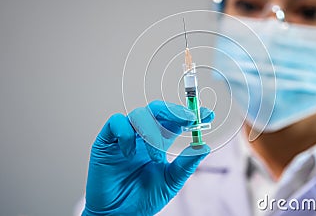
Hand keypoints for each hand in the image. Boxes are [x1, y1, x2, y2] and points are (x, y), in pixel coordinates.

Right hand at [82, 100, 213, 215]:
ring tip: (155, 155)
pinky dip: (126, 133)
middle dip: (175, 111)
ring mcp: (126, 136)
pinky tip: (130, 153)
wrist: (119, 215)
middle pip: (158, 109)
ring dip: (151, 131)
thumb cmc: (143, 198)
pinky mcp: (106, 141)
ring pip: (140, 114)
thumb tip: (203, 146)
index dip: (191, 114)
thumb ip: (185, 164)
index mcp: (160, 141)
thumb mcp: (170, 181)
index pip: (176, 120)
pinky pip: (116, 122)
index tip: (208, 113)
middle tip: (189, 119)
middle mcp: (143, 135)